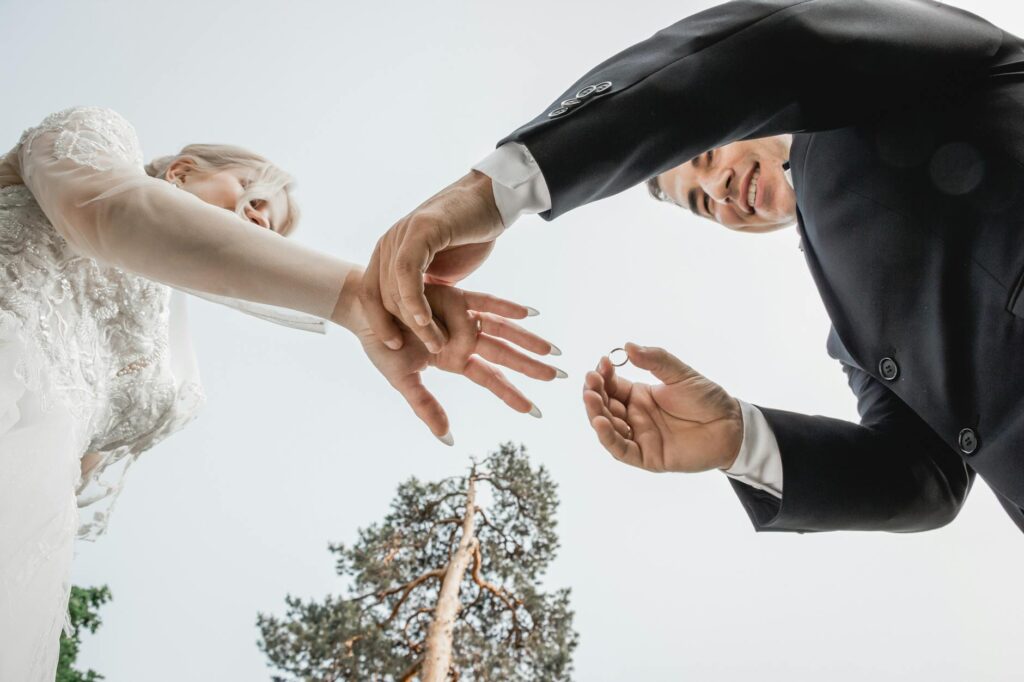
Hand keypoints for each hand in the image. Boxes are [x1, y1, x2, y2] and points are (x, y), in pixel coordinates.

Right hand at [355, 285, 563, 443]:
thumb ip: (426, 407)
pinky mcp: (454, 296)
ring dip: (528, 339)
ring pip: (503, 330)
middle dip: (533, 366)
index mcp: (455, 359)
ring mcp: (462, 317)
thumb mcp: (403, 380)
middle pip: (506, 356)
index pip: (492, 381)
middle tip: (563, 377)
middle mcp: (464, 339)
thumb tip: (449, 440)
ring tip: (553, 350)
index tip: (537, 412)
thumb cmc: (381, 345)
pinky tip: (530, 314)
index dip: (514, 396)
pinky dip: (507, 308)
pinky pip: (486, 302)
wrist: (363, 311)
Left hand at [360, 171, 504, 352]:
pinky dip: (413, 300)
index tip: (395, 347)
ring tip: (437, 342)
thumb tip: (418, 320)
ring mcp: (402, 235)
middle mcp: (388, 243)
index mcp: (388, 253)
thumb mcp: (441, 270)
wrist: (491, 201)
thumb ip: (424, 290)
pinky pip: (407, 272)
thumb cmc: (468, 236)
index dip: (378, 323)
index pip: (370, 295)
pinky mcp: (420, 231)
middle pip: (382, 297)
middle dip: (404, 329)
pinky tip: (426, 320)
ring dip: (415, 322)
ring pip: (394, 289)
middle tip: (431, 351)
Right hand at [582, 343, 742, 471]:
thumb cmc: (707, 399)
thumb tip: (627, 347)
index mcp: (639, 396)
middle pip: (604, 406)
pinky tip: (600, 422)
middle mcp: (634, 417)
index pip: (610, 386)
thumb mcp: (680, 374)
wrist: (731, 426)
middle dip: (594, 393)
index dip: (602, 376)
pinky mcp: (647, 457)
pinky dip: (608, 437)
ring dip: (595, 413)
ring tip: (591, 397)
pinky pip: (621, 450)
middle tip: (591, 381)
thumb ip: (656, 360)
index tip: (601, 364)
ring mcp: (640, 437)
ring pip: (607, 428)